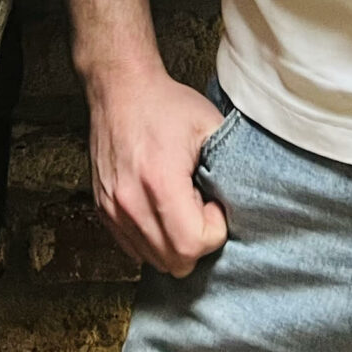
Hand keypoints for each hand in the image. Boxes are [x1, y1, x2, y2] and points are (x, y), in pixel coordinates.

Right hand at [87, 60, 228, 278]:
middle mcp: (130, 201)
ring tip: (180, 207)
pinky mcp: (103, 209)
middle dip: (196, 242)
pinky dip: (153, 240)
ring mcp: (112, 208)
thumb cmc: (164, 104)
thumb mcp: (210, 124)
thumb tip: (248, 201)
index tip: (213, 202)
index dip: (214, 229)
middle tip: (200, 207)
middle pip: (174, 262)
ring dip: (174, 243)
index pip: (194, 244)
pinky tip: (162, 210)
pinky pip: (134, 249)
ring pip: (153, 260)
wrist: (120, 88)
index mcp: (159, 181)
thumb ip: (232, 166)